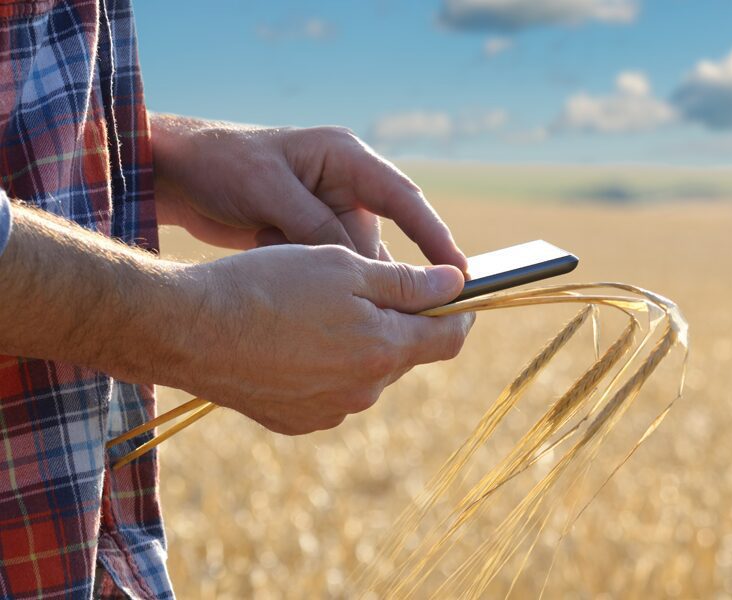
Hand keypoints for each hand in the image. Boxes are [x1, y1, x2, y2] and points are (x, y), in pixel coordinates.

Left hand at [151, 115, 467, 269]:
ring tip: (291, 273)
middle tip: (356, 305)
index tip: (461, 274)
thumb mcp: (270, 189)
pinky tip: (274, 265)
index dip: (436, 237)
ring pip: (352, 264)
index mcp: (347, 160)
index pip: (405, 200)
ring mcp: (328, 215)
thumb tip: (362, 267)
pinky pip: (327, 271)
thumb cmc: (223, 165)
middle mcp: (346, 188)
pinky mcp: (311, 239)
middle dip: (367, 275)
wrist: (179, 174)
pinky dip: (309, 280)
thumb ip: (317, 225)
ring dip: (330, 281)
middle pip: (379, 243)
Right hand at [173, 245, 473, 433]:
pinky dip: (328, 365)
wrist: (191, 329)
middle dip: (400, 322)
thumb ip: (407, 282)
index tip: (460, 296)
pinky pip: (331, 390)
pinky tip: (295, 339)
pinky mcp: (298, 420)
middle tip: (370, 287)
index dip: (461, 314)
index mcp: (383, 349)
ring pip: (366, 371)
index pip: (448, 338)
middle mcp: (364, 389)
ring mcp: (330, 410)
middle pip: (404, 354)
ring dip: (360, 343)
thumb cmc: (268, 286)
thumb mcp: (343, 267)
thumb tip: (456, 284)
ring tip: (319, 310)